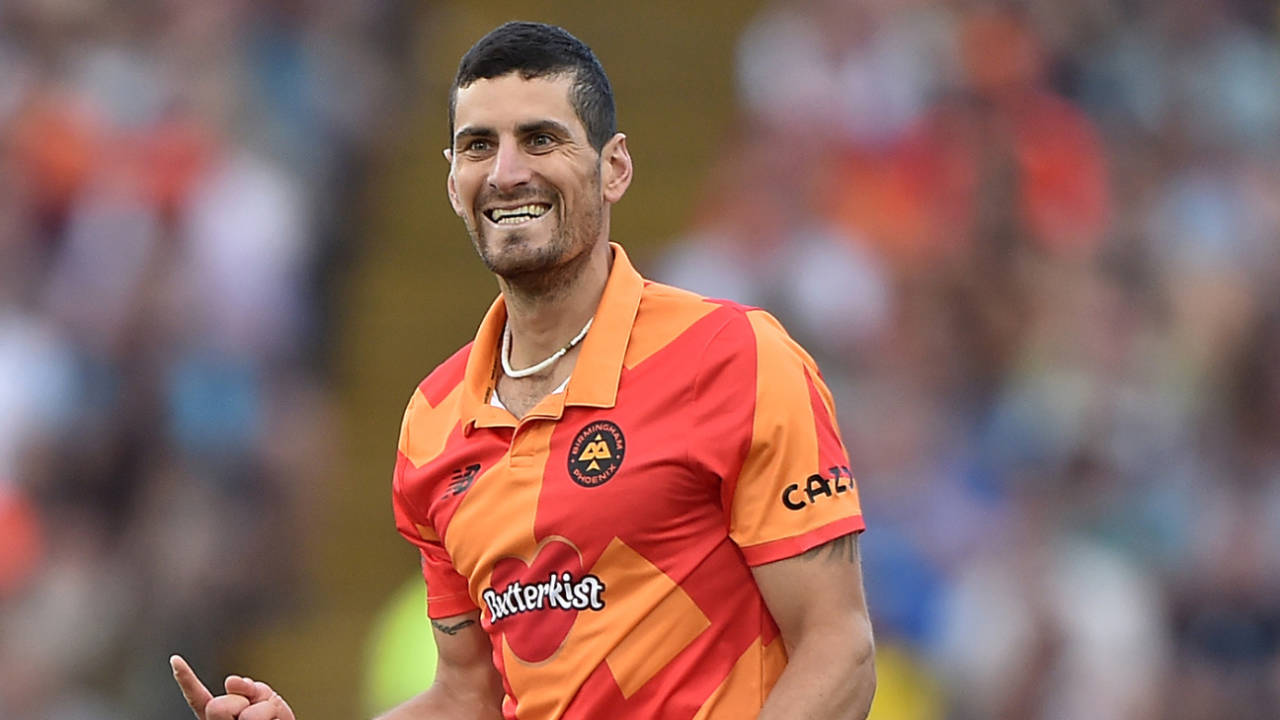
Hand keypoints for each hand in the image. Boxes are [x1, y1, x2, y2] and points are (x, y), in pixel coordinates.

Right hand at [170, 654, 295, 719]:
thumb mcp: (264, 699)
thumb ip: (247, 688)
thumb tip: (229, 680)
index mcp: (221, 716)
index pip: (199, 699)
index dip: (186, 681)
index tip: (175, 659)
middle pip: (216, 706)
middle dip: (241, 704)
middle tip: (255, 716)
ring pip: (244, 713)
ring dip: (265, 711)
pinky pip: (253, 715)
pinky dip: (269, 712)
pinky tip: (266, 715)